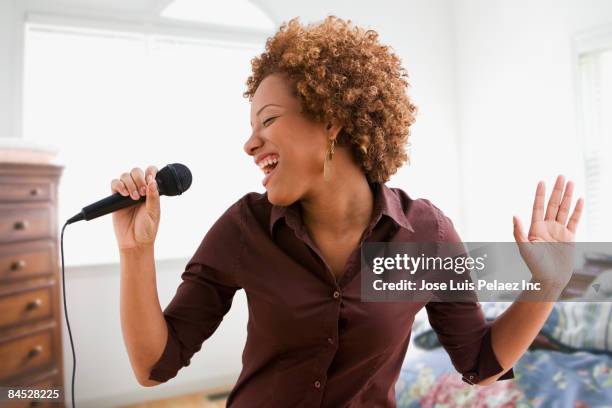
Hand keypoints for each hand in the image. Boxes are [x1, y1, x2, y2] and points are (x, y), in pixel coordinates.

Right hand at [110, 165, 159, 249]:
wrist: (134, 242)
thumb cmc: (147, 229)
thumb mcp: (153, 213)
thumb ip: (153, 197)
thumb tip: (153, 181)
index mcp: (151, 192)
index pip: (151, 173)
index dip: (150, 171)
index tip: (150, 178)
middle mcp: (139, 190)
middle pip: (136, 171)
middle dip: (139, 178)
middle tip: (142, 193)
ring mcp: (127, 193)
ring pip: (125, 175)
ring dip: (130, 183)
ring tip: (133, 197)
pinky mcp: (115, 199)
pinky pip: (114, 184)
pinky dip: (119, 185)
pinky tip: (124, 194)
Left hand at [512, 175, 583, 289]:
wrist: (549, 279)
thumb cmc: (535, 265)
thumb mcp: (524, 248)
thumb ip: (519, 232)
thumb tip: (514, 215)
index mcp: (535, 228)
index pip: (539, 207)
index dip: (540, 195)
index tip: (542, 181)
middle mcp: (547, 227)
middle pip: (553, 205)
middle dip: (557, 190)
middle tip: (561, 176)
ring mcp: (559, 231)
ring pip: (564, 210)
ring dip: (567, 196)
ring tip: (571, 182)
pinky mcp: (569, 237)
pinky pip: (574, 220)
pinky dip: (577, 210)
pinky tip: (579, 199)